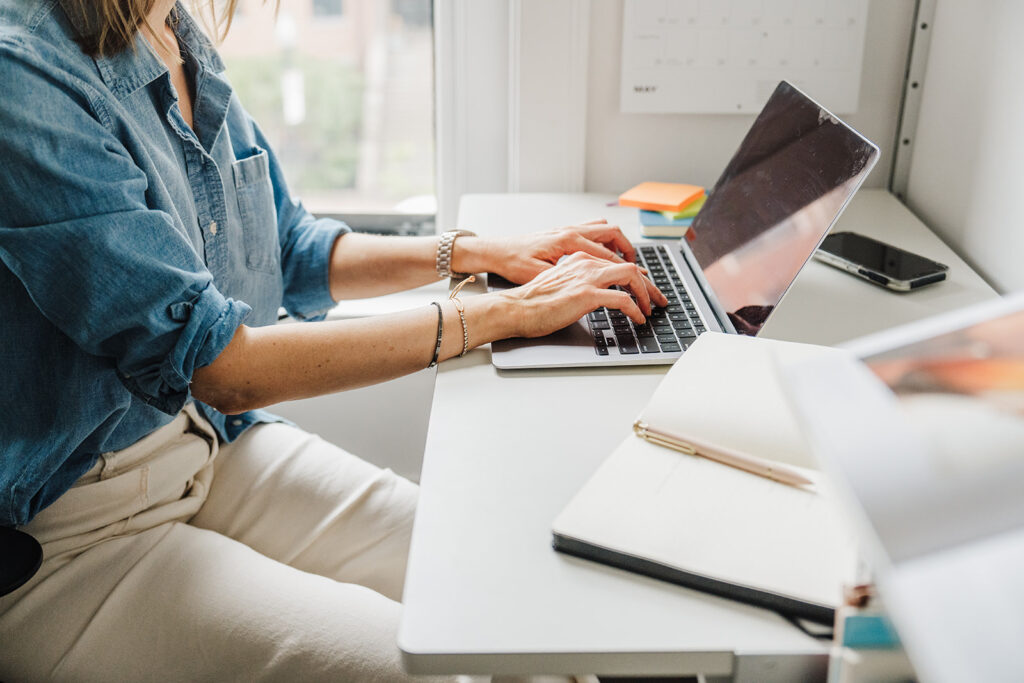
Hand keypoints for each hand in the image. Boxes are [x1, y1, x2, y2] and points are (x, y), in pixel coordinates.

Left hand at [455, 220, 637, 284]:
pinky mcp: (565, 232)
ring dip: (622, 246)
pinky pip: (595, 231)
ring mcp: (569, 229)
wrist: (496, 251)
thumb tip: (595, 290)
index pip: (610, 258)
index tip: (640, 294)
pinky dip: (607, 241)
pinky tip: (608, 256)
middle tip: (645, 278)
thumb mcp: (539, 276)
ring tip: (632, 265)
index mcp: (569, 241)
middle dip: (634, 257)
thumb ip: (568, 280)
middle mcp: (572, 231)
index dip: (629, 278)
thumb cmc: (513, 264)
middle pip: (615, 237)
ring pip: (607, 230)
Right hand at [495, 252, 667, 338]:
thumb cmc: (532, 302)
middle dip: (649, 284)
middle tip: (659, 299)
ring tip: (651, 309)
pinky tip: (638, 319)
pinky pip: (623, 299)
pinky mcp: (587, 294)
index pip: (616, 263)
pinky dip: (635, 309)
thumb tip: (595, 296)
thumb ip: (578, 283)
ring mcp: (587, 277)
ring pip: (631, 277)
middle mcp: (586, 263)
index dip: (635, 277)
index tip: (645, 290)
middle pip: (629, 267)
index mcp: (579, 259)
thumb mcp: (560, 285)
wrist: (515, 308)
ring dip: (646, 294)